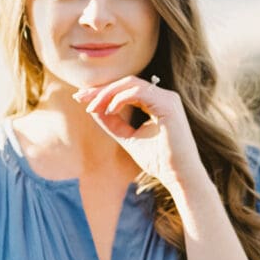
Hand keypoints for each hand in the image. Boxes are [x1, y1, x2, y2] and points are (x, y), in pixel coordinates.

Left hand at [72, 74, 204, 191]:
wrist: (179, 177)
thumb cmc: (159, 161)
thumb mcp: (128, 138)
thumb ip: (113, 123)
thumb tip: (93, 109)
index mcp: (156, 102)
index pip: (126, 89)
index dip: (103, 92)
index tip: (82, 99)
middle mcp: (163, 96)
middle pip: (126, 82)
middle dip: (101, 89)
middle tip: (80, 98)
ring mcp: (168, 98)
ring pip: (131, 84)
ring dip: (107, 93)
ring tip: (92, 107)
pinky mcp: (169, 105)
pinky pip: (138, 92)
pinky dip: (120, 99)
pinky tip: (109, 110)